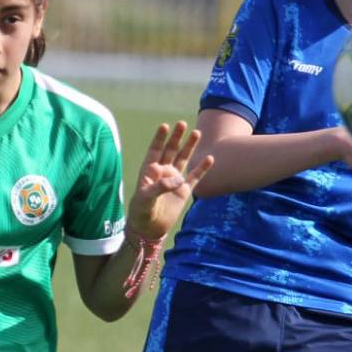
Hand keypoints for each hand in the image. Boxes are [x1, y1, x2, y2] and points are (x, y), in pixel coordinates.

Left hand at [126, 121, 212, 241]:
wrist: (149, 228)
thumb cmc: (141, 212)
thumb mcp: (146, 198)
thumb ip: (160, 187)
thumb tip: (179, 180)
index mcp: (149, 171)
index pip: (155, 150)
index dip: (159, 138)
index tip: (164, 126)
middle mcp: (162, 172)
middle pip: (170, 150)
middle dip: (176, 137)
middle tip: (182, 123)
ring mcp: (174, 180)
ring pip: (183, 159)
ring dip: (189, 147)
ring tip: (197, 133)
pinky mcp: (184, 190)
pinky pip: (195, 176)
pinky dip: (202, 168)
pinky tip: (210, 158)